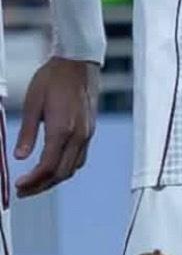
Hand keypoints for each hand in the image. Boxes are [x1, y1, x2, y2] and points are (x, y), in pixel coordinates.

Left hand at [14, 56, 98, 196]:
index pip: (47, 167)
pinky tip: (54, 166)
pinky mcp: (90, 130)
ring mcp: (87, 134)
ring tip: (37, 183)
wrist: (78, 62)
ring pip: (72, 168)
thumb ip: (27, 133)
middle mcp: (78, 135)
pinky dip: (66, 168)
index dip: (32, 181)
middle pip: (61, 173)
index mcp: (62, 129)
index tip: (19, 186)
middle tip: (24, 191)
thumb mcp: (32, 103)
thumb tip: (19, 156)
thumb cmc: (53, 78)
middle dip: (41, 186)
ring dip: (54, 180)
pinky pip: (80, 158)